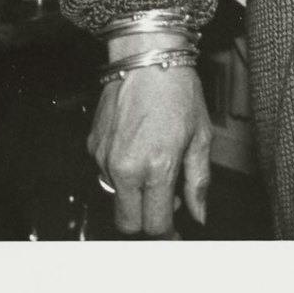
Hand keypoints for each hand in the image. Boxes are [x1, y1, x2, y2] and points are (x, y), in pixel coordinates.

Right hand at [90, 64, 212, 236]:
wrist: (146, 58)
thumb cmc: (177, 91)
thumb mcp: (200, 136)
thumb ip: (198, 181)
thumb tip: (199, 214)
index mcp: (156, 167)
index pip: (155, 224)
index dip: (167, 234)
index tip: (175, 233)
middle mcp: (125, 167)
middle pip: (128, 223)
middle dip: (146, 223)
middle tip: (166, 209)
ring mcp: (104, 158)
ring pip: (115, 199)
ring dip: (134, 197)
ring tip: (156, 172)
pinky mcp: (92, 147)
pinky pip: (106, 175)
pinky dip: (123, 174)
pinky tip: (141, 152)